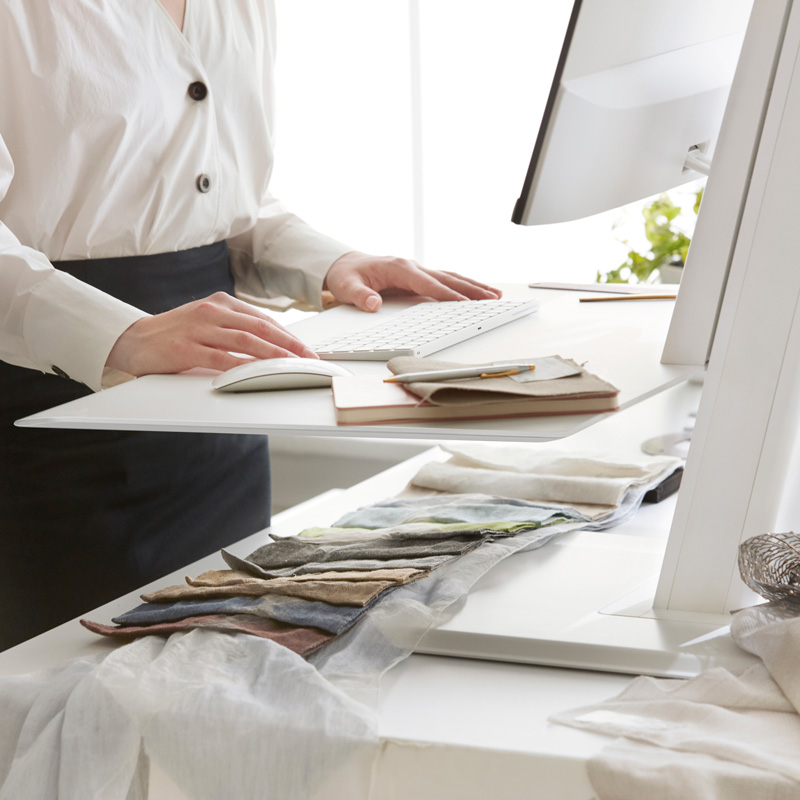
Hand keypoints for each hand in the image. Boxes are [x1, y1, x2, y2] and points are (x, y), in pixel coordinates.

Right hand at [106, 292, 316, 375]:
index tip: (306, 349)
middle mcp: (212, 312)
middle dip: (289, 344)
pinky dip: (243, 367)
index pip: (263, 319)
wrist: (133, 339)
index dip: (288, 335)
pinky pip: (221, 359)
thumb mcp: (208, 322)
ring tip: (293, 366)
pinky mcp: (185, 349)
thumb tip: (273, 345)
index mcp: (220, 303)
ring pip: (246, 341)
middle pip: (261, 328)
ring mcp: (198, 329)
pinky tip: (259, 373)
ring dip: (274, 355)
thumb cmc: (176, 334)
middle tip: (309, 358)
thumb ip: (235, 328)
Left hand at [323, 251, 501, 312]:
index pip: (428, 284)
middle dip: (471, 289)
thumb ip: (360, 296)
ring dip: (472, 286)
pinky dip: (461, 286)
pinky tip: (476, 292)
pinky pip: (444, 281)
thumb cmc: (346, 275)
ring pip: (450, 278)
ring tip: (495, 294)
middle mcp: (411, 267)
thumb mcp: (347, 286)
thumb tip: (373, 304)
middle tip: (492, 298)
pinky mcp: (417, 276)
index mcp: (398, 268)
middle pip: (446, 278)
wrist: (342, 264)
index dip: (447, 294)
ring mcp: (416, 270)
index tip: (464, 303)